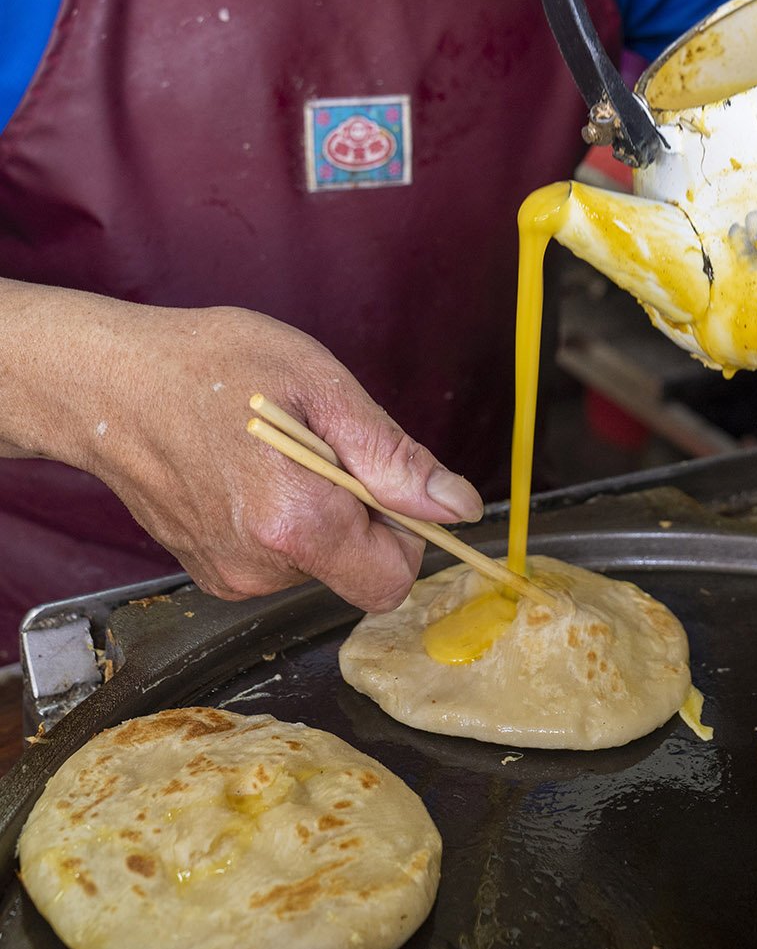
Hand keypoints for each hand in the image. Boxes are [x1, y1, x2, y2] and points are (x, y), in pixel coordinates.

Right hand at [0, 284, 482, 612]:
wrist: (108, 383)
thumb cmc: (209, 367)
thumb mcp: (321, 386)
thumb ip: (393, 456)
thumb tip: (456, 506)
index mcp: (296, 523)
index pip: (392, 582)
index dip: (405, 534)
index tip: (378, 480)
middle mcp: (260, 567)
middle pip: (355, 570)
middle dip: (357, 514)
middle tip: (316, 447)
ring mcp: (228, 576)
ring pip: (317, 563)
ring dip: (315, 514)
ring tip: (273, 453)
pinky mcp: (207, 572)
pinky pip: (277, 561)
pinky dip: (279, 522)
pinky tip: (247, 473)